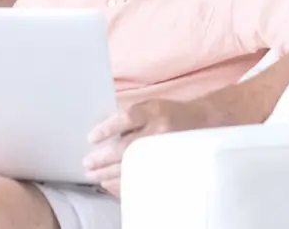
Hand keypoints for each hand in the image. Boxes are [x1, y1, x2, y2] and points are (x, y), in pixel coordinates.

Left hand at [83, 99, 211, 197]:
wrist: (201, 121)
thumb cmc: (168, 112)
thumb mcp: (149, 105)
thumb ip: (129, 116)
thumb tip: (101, 132)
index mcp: (152, 111)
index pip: (127, 119)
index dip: (108, 128)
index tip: (91, 138)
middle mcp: (159, 130)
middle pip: (127, 147)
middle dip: (104, 158)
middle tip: (87, 164)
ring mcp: (164, 148)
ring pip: (133, 165)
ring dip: (110, 172)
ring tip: (93, 176)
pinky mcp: (168, 162)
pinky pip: (143, 175)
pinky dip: (125, 180)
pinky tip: (111, 183)